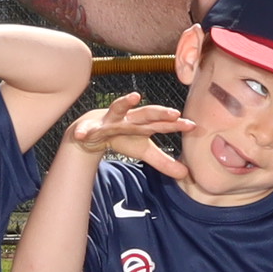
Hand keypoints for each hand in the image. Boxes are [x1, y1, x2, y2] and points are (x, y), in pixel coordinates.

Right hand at [66, 95, 181, 174]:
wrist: (94, 130)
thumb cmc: (123, 136)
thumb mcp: (144, 150)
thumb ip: (164, 161)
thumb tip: (186, 174)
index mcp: (143, 124)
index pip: (163, 124)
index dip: (177, 124)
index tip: (192, 125)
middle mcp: (129, 118)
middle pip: (146, 113)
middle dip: (160, 112)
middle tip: (174, 113)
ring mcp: (110, 121)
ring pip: (118, 110)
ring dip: (125, 103)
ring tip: (134, 97)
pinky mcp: (92, 127)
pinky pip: (86, 130)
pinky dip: (83, 132)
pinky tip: (80, 135)